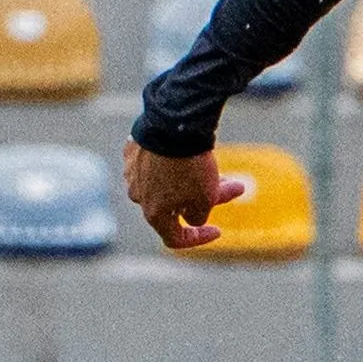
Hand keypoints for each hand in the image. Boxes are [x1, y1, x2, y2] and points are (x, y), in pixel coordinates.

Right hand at [121, 142, 244, 251]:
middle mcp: (138, 196)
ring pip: (165, 184)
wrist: (172, 124)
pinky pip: (155, 163)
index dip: (198, 238)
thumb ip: (200, 214)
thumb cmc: (190, 165)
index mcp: (153, 213)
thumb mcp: (205, 196)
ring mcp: (132, 173)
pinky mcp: (132, 152)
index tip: (218, 230)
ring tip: (213, 166)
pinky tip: (189, 151)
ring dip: (189, 180)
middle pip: (174, 206)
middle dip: (204, 199)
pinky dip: (172, 162)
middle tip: (230, 186)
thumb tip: (194, 218)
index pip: (174, 238)